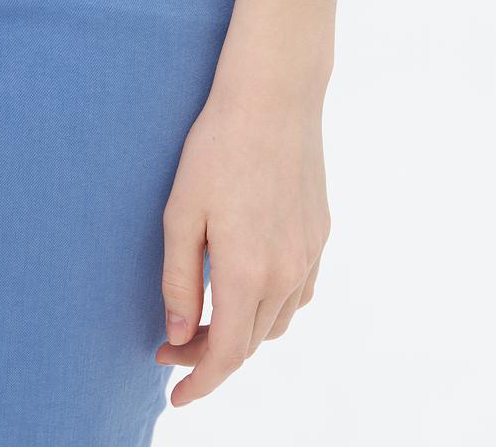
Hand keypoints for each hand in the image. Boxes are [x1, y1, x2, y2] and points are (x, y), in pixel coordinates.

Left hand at [155, 66, 330, 405]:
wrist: (275, 99)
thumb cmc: (219, 150)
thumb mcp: (181, 213)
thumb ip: (179, 281)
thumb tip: (179, 332)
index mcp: (247, 272)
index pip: (226, 354)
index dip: (199, 382)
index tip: (174, 395)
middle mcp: (287, 272)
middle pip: (251, 342)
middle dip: (211, 354)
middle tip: (174, 341)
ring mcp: (310, 253)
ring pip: (280, 322)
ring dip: (245, 333)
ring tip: (211, 317)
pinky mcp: (322, 232)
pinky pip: (301, 292)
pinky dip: (274, 307)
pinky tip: (253, 288)